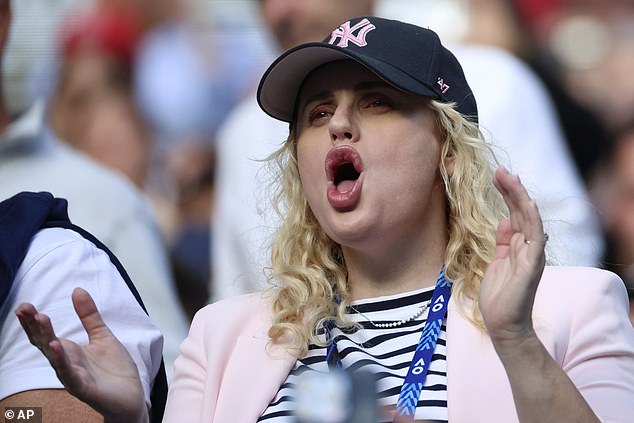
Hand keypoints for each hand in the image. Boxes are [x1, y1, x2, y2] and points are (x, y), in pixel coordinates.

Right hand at [15, 288, 147, 422]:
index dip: (33, 321)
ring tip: (41, 319)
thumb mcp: (102, 336)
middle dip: (33, 326)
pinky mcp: (84, 388)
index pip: (45, 334)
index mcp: (69, 351)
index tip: (24, 305)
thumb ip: (89, 315)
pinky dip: (62, 361)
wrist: (132, 396)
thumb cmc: (114, 370)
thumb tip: (77, 289)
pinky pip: (70, 374)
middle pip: (44, 343)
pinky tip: (56, 346)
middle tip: (23, 308)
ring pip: (55, 357)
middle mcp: (66, 364)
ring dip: (47, 339)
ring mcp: (74, 376)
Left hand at [479, 168, 546, 353]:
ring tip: (509, 178)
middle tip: (501, 170)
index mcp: (518, 245)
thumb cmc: (499, 296)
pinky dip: (533, 220)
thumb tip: (504, 220)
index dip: (507, 194)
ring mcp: (532, 255)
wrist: (502, 324)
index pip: (515, 213)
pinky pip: (535, 238)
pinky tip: (527, 204)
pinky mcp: (532, 265)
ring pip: (529, 219)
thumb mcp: (496, 261)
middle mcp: (528, 247)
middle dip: (512, 190)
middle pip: (522, 211)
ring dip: (520, 197)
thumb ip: (503, 242)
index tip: (497, 176)